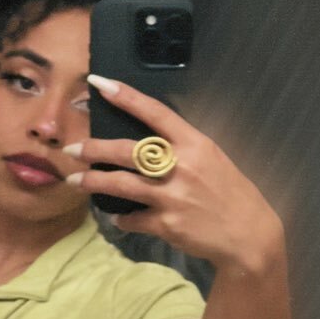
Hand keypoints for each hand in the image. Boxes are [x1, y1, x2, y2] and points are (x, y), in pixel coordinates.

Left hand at [65, 75, 283, 271]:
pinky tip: (118, 217)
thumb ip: (181, 148)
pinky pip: (132, 219)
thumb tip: (146, 142)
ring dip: (93, 182)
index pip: (155, 113)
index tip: (100, 83)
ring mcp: (171, 196)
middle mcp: (180, 166)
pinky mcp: (166, 224)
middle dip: (93, 149)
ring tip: (75, 181)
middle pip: (126, 151)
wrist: (248, 235)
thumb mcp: (212, 159)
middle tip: (72, 149)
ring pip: (120, 184)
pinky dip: (121, 218)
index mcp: (194, 144)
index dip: (126, 96)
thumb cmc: (230, 192)